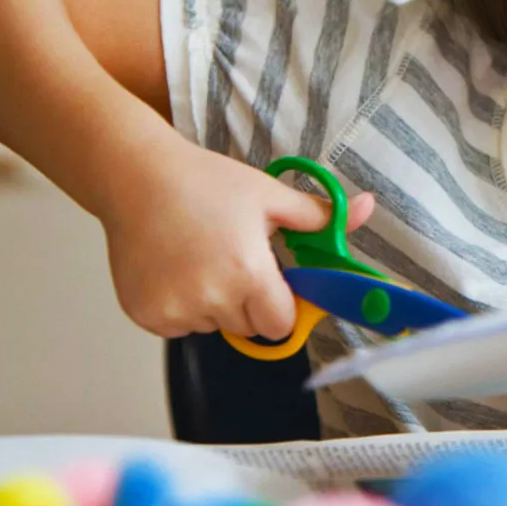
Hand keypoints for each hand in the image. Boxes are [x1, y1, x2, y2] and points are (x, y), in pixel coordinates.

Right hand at [100, 141, 374, 339]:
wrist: (137, 177)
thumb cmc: (206, 182)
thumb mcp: (270, 195)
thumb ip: (321, 214)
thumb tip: (369, 206)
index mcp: (249, 274)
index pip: (280, 324)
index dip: (281, 305)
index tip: (272, 282)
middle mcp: (211, 299)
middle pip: (248, 329)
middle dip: (248, 303)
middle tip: (232, 259)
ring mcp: (175, 310)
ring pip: (212, 326)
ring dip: (213, 304)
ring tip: (198, 258)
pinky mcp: (145, 315)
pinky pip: (178, 326)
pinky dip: (181, 306)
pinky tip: (174, 268)